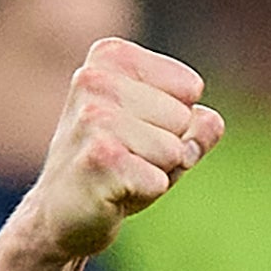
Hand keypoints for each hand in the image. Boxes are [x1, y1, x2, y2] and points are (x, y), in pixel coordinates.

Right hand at [17, 38, 224, 260]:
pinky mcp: (98, 158)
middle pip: (183, 118)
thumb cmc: (117, 165)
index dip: (176, 121)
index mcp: (111, 57)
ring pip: (174, 150)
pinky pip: (159, 180)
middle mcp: (95, 79)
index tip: (138, 132)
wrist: (60, 213)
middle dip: (167, 148)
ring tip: (120, 173)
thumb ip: (197, 125)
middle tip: (128, 158)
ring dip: (156, 172)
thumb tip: (210, 120)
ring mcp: (93, 118)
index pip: (189, 87)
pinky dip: (144, 194)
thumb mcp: (164, 136)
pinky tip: (110, 192)